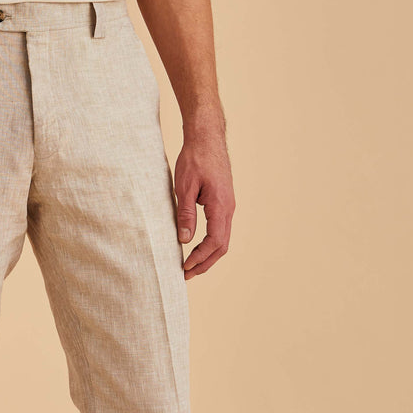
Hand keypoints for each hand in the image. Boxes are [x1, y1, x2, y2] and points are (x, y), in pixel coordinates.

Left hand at [174, 126, 235, 278]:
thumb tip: (184, 240)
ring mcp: (228, 206)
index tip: (184, 268)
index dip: (199, 258)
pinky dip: (210, 243)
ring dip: (207, 255)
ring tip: (191, 265)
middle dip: (204, 263)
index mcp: (221, 206)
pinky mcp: (223, 202)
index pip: (214, 242)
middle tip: (186, 274)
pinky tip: (197, 247)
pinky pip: (220, 229)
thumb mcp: (185, 187)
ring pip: (222, 239)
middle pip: (221, 246)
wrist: (207, 137)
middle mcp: (229, 209)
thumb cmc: (195, 158)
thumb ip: (186, 214)